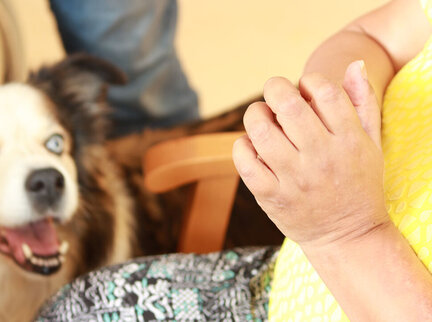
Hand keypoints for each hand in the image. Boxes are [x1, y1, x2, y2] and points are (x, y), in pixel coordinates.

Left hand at [233, 61, 388, 247]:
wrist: (348, 236)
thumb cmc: (359, 184)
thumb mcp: (372, 144)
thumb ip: (363, 103)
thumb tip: (353, 65)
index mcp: (348, 141)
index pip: (324, 92)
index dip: (308, 81)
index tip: (303, 88)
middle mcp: (321, 158)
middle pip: (288, 106)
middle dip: (275, 89)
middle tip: (274, 93)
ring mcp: (295, 179)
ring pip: (261, 131)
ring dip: (255, 115)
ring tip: (260, 116)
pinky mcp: (272, 197)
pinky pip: (245, 162)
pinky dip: (242, 146)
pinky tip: (251, 145)